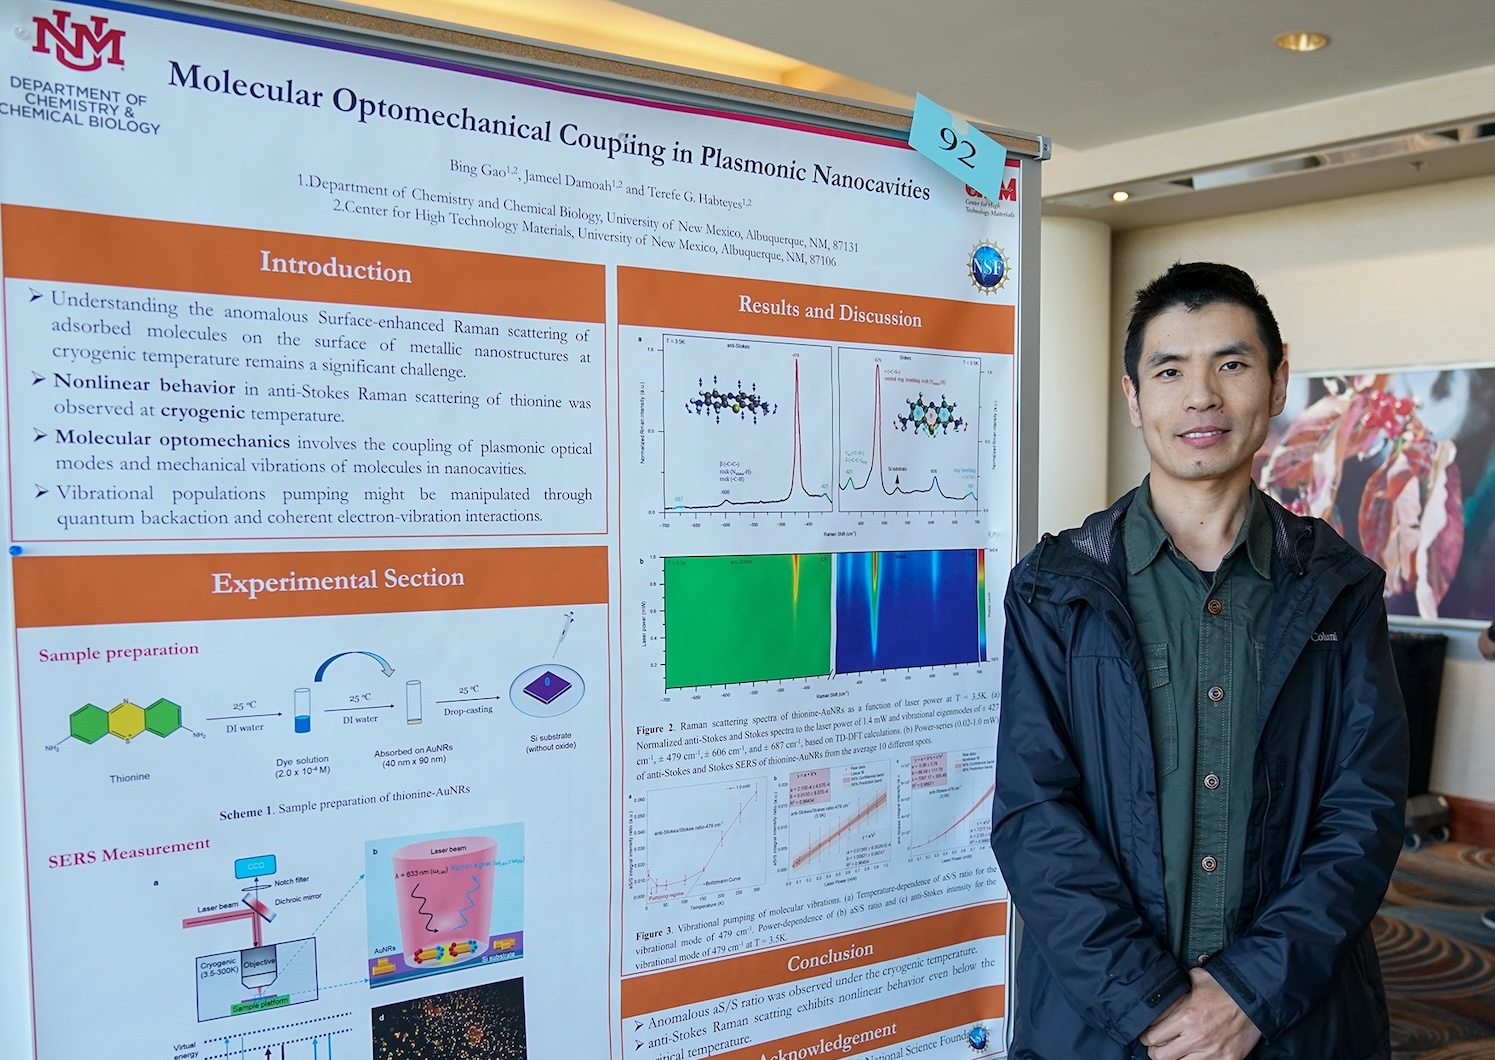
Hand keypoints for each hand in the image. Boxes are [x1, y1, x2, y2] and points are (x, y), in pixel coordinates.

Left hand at [1138, 967, 1262, 1059]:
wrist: (1255, 999)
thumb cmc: (1224, 988)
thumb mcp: (1197, 979)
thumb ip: (1178, 986)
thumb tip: (1164, 987)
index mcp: (1186, 1017)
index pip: (1153, 1037)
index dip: (1146, 1038)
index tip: (1148, 1036)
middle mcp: (1197, 1037)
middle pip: (1161, 1057)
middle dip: (1156, 1052)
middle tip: (1158, 1047)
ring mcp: (1213, 1052)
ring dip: (1175, 1059)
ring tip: (1176, 1052)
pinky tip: (1193, 1055)